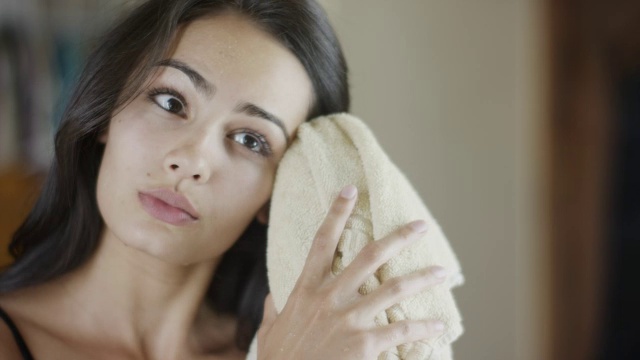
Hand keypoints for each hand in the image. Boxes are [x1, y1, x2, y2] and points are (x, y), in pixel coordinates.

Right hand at [257, 185, 447, 359]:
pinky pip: (401, 330)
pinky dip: (423, 328)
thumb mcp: (270, 330)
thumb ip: (273, 310)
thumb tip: (272, 298)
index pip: (322, 242)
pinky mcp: (364, 343)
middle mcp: (330, 297)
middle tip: (420, 226)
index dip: (336, 213)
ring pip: (394, 289)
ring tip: (442, 271)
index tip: (349, 190)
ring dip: (422, 278)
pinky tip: (438, 325)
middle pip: (368, 256)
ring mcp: (348, 318)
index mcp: (306, 290)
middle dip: (398, 238)